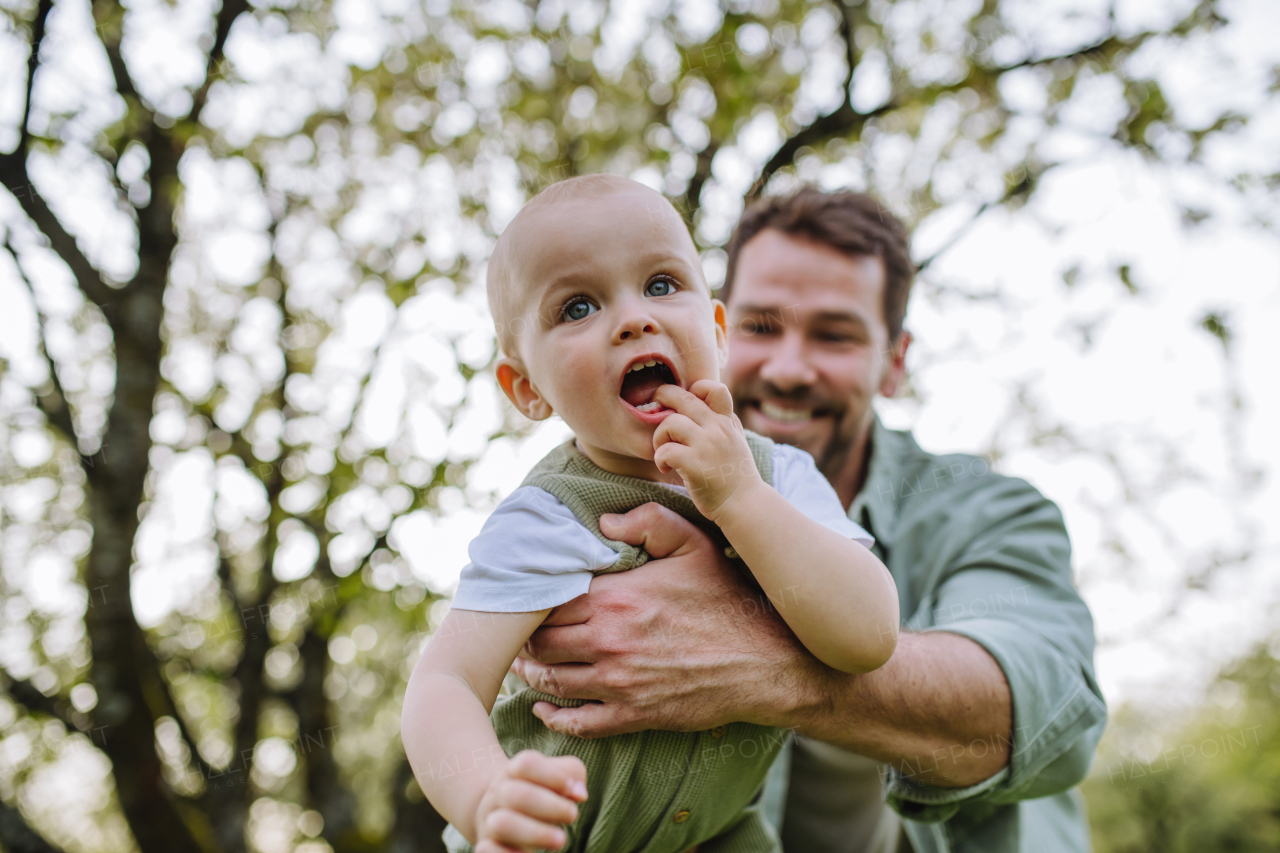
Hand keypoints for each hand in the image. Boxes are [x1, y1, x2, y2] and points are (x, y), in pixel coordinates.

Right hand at [473, 750, 586, 852]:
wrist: (497, 813)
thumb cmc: (538, 793)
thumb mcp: (555, 777)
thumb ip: (572, 774)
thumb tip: (580, 794)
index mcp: (512, 772)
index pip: (526, 764)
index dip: (553, 777)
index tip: (574, 791)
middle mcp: (497, 795)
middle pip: (516, 794)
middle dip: (550, 807)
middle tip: (573, 815)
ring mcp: (490, 822)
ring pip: (501, 824)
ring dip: (535, 833)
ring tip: (561, 839)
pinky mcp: (488, 847)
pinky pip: (487, 851)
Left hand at [511, 503, 827, 737]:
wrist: (763, 661)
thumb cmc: (728, 599)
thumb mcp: (694, 544)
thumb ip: (648, 522)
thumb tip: (604, 522)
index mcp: (615, 598)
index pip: (550, 601)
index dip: (534, 602)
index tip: (530, 601)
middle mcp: (608, 640)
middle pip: (542, 643)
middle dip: (526, 639)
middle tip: (520, 634)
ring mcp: (619, 681)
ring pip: (553, 681)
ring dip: (531, 675)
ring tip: (523, 667)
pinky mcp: (633, 715)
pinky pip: (578, 722)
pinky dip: (553, 716)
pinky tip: (543, 706)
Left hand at [651, 380, 764, 521]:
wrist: (745, 505)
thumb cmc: (736, 475)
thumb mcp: (737, 440)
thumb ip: (724, 421)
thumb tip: (709, 402)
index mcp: (726, 421)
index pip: (713, 387)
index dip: (694, 389)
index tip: (683, 405)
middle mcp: (717, 428)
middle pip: (682, 397)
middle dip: (662, 398)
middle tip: (654, 412)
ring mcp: (706, 446)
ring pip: (670, 423)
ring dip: (659, 437)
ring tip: (662, 451)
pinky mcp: (695, 465)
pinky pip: (665, 451)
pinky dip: (659, 458)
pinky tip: (665, 468)